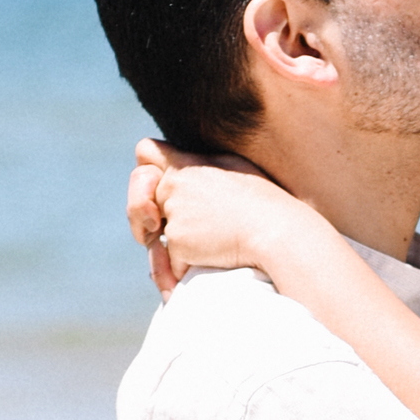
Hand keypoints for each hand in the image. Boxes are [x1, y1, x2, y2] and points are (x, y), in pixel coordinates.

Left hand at [124, 143, 281, 294]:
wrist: (278, 231)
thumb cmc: (268, 205)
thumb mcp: (236, 171)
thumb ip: (207, 170)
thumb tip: (187, 176)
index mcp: (189, 163)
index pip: (146, 151)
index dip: (145, 170)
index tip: (155, 190)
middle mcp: (176, 183)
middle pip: (140, 195)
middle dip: (143, 216)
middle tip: (152, 231)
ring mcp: (174, 212)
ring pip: (156, 234)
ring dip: (173, 246)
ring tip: (207, 246)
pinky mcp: (177, 240)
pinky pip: (172, 262)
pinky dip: (188, 268)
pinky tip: (214, 261)